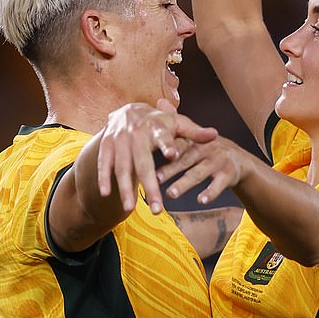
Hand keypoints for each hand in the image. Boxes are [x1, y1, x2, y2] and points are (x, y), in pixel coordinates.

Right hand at [98, 100, 216, 213]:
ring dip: (125, 188)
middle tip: (156, 208)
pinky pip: (104, 163)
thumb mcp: (177, 123)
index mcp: (155, 127)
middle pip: (142, 163)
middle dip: (149, 185)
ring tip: (131, 208)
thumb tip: (215, 135)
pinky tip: (106, 194)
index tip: (173, 154)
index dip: (167, 144)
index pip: (163, 137)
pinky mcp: (106, 145)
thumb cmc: (159, 121)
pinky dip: (103, 177)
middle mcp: (136, 133)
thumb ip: (194, 132)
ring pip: (122, 166)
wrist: (127, 109)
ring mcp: (119, 140)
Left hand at [156, 123, 245, 205]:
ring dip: (184, 184)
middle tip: (154, 179)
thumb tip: (160, 101)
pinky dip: (210, 193)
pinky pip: (218, 185)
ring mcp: (217, 162)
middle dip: (170, 170)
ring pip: (198, 173)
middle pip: (185, 160)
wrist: (238, 160)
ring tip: (171, 194)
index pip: (178, 143)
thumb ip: (176, 121)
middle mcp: (206, 148)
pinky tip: (200, 200)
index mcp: (194, 140)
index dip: (165, 149)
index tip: (148, 156)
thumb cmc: (207, 148)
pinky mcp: (228, 175)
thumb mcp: (193, 135)